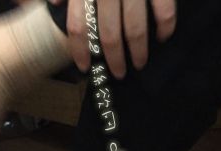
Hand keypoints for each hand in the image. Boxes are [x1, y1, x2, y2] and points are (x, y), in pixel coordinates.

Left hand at [49, 0, 175, 77]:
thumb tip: (54, 4)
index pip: (78, 26)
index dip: (81, 51)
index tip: (85, 68)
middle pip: (108, 35)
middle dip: (113, 59)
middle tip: (118, 73)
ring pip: (135, 29)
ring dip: (138, 51)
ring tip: (140, 64)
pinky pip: (163, 11)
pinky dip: (165, 27)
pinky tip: (163, 37)